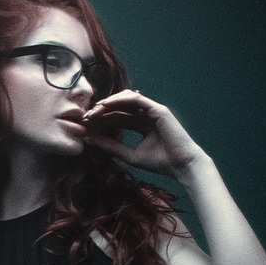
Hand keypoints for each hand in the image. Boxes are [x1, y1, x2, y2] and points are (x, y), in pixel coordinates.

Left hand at [82, 89, 207, 178]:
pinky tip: (105, 105)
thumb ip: (111, 147)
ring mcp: (152, 110)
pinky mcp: (157, 108)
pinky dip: (119, 100)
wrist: (181, 166)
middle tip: (84, 118)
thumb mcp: (130, 155)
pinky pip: (135, 99)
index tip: (84, 126)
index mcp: (141, 124)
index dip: (100, 121)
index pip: (117, 118)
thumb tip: (90, 140)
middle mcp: (146, 114)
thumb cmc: (160, 163)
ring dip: (107, 104)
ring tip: (92, 112)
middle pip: (118, 109)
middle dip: (100, 112)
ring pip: (125, 100)